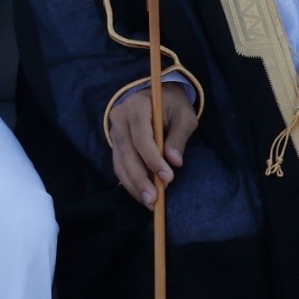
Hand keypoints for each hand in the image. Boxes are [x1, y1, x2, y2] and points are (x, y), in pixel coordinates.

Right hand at [104, 78, 199, 207]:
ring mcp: (114, 132)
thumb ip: (179, 137)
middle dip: (140, 179)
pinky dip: (130, 182)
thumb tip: (175, 162)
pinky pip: (119, 166)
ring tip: (150, 203)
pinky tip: (143, 195)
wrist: (156, 95)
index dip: (153, 160)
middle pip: (127, 154)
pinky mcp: (115, 144)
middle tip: (154, 201)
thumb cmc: (173, 105)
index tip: (169, 178)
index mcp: (136, 106)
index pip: (141, 137)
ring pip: (120, 163)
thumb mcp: (184, 116)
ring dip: (134, 185)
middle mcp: (120, 119)